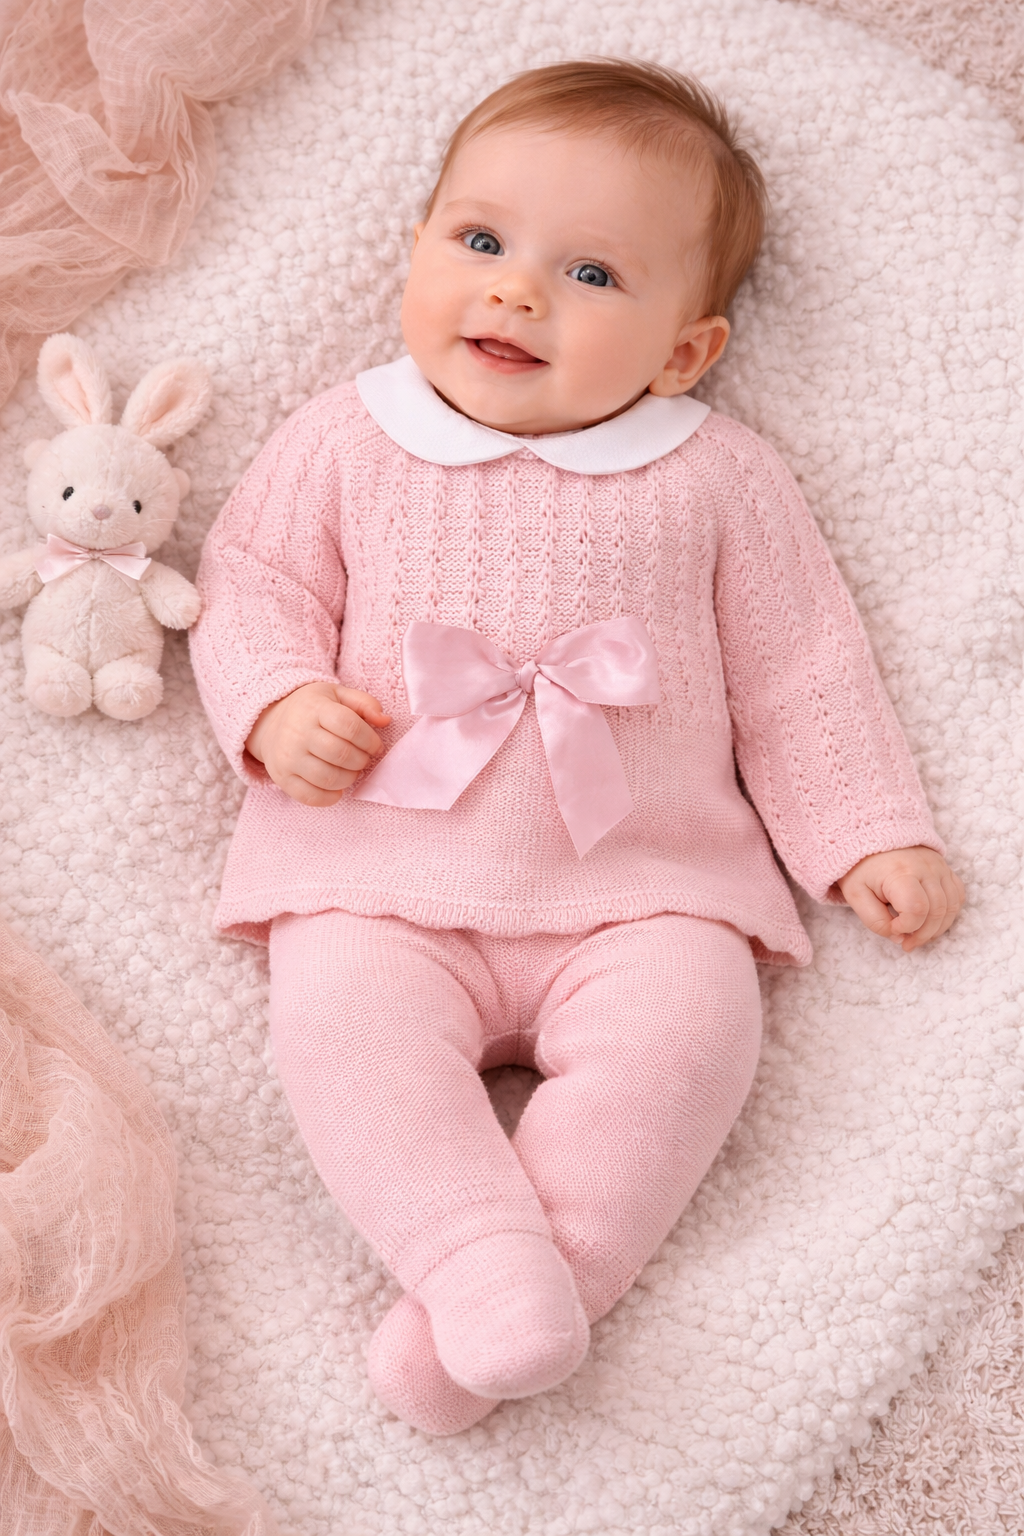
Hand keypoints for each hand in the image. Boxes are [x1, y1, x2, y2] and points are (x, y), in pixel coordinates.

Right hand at [246, 681, 390, 805]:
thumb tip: (385, 720)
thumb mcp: (337, 696)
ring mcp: (287, 757)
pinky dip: (330, 797)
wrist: (270, 722)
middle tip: (363, 759)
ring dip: (349, 778)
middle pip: (341, 754)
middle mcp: (297, 732)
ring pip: (328, 777)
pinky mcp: (282, 778)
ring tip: (351, 771)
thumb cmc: (312, 710)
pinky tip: (337, 788)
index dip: (370, 740)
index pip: (349, 726)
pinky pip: (310, 796)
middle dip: (361, 760)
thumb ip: (364, 703)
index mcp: (314, 708)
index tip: (376, 746)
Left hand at [838, 846, 964, 952]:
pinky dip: (948, 914)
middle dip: (922, 934)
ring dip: (937, 928)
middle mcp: (925, 868)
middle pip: (938, 911)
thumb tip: (898, 936)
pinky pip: (957, 896)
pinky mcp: (945, 868)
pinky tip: (930, 920)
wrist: (870, 835)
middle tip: (906, 942)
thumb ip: (874, 921)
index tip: (892, 929)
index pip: (917, 909)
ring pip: (951, 906)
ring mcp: (939, 867)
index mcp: (900, 873)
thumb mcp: (855, 895)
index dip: (907, 927)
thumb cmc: (861, 867)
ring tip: (917, 935)